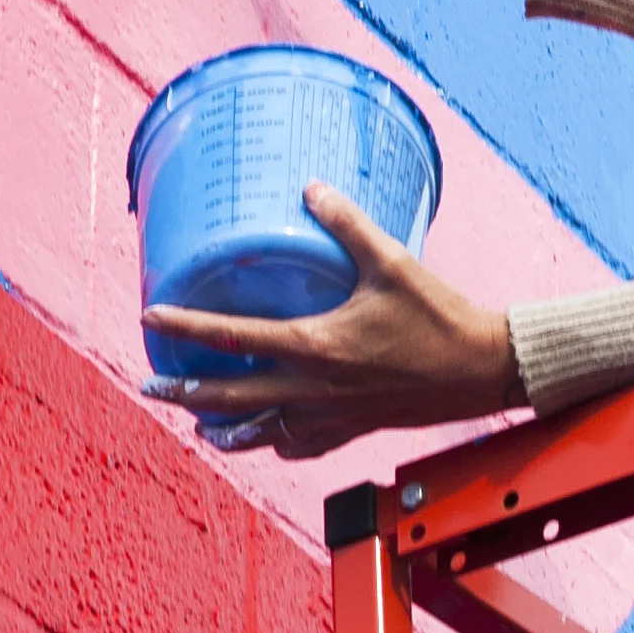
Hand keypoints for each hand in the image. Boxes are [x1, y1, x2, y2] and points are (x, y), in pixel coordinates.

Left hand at [144, 184, 520, 458]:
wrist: (482, 371)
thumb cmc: (439, 317)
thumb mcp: (391, 262)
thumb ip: (348, 223)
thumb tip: (310, 188)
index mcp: (314, 348)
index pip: (232, 338)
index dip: (185, 328)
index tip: (152, 319)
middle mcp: (312, 391)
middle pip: (229, 400)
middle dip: (183, 394)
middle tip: (151, 387)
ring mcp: (329, 417)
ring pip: (259, 433)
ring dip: (222, 427)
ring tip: (196, 422)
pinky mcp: (350, 430)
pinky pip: (299, 445)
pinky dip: (274, 442)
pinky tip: (267, 436)